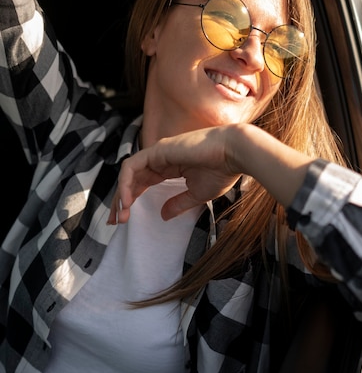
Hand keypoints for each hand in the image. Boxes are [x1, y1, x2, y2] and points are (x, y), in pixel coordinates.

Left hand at [108, 127, 241, 224]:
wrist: (234, 153)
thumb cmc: (222, 170)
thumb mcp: (197, 194)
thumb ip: (178, 203)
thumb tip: (163, 215)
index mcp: (170, 166)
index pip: (143, 182)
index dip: (131, 199)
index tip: (125, 219)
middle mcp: (161, 157)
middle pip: (132, 178)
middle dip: (121, 200)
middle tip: (115, 221)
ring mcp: (157, 152)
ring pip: (128, 172)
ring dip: (121, 194)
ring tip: (120, 215)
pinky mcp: (157, 150)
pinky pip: (132, 167)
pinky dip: (125, 184)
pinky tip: (127, 201)